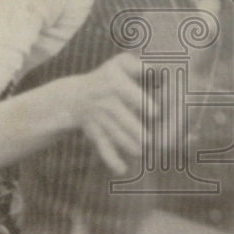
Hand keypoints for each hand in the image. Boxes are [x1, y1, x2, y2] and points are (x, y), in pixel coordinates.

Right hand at [68, 52, 154, 174]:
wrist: (75, 97)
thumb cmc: (108, 77)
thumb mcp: (120, 63)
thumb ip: (139, 65)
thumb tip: (158, 71)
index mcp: (114, 83)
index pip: (128, 93)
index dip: (141, 102)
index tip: (155, 112)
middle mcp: (104, 101)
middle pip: (122, 117)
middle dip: (136, 130)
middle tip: (152, 140)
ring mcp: (99, 120)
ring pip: (115, 134)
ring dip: (129, 145)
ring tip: (143, 152)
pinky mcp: (96, 134)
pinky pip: (102, 147)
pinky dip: (111, 160)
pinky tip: (122, 170)